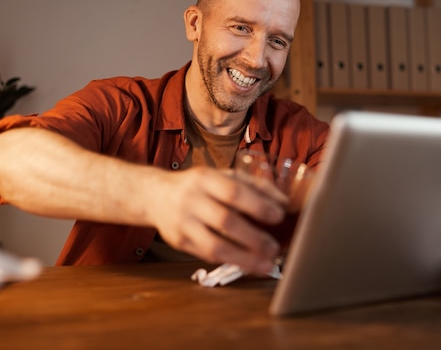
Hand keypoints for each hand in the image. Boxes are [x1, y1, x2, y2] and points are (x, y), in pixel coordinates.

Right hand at [146, 167, 287, 274]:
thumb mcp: (222, 175)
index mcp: (205, 178)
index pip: (233, 192)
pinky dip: (231, 262)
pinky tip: (249, 265)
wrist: (155, 195)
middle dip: (254, 237)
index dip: (257, 205)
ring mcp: (183, 223)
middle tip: (275, 248)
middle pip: (225, 221)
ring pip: (215, 246)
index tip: (279, 216)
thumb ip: (254, 185)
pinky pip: (207, 256)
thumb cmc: (198, 185)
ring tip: (266, 265)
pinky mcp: (179, 242)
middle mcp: (191, 199)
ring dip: (244, 258)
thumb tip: (284, 202)